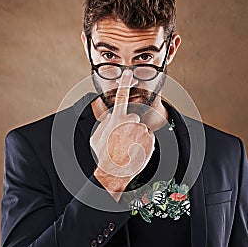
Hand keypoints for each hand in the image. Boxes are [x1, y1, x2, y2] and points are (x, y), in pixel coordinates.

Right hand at [90, 70, 154, 197]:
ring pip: (141, 129)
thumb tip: (110, 118)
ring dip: (137, 137)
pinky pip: (148, 138)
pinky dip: (144, 144)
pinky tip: (135, 151)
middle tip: (123, 140)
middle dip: (130, 127)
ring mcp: (142, 130)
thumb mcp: (96, 137)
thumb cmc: (103, 155)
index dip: (124, 83)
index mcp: (116, 119)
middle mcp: (131, 122)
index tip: (129, 74)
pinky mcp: (150, 139)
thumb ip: (104, 123)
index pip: (121, 96)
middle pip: (133, 118)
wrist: (114, 172)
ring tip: (128, 148)